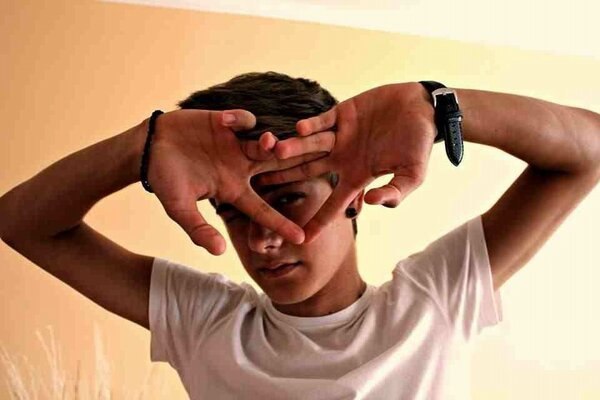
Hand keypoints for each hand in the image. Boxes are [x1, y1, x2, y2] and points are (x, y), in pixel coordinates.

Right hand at [145, 108, 324, 254]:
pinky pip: (241, 120)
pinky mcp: (224, 122)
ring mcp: (234, 144)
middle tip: (316, 168)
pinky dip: (240, 120)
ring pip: (263, 142)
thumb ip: (198, 229)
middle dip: (294, 169)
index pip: (263, 209)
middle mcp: (240, 166)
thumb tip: (219, 252)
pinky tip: (227, 122)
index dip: (281, 223)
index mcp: (233, 189)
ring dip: (270, 142)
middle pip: (275, 169)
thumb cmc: (164, 180)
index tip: (302, 238)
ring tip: (270, 142)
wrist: (150, 148)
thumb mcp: (179, 209)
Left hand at [258, 82, 436, 241]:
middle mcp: (343, 157)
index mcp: (356, 175)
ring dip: (293, 149)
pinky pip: (322, 121)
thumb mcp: (413, 175)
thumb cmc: (420, 144)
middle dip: (285, 177)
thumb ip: (396, 192)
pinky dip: (312, 125)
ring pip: (309, 145)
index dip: (318, 220)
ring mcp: (340, 135)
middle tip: (260, 183)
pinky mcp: (342, 113)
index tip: (302, 237)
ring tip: (274, 152)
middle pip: (307, 171)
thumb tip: (372, 204)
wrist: (422, 108)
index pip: (332, 202)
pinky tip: (299, 129)